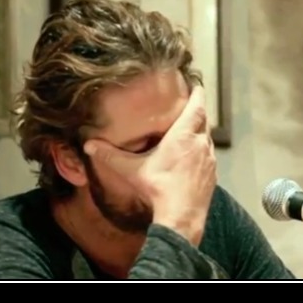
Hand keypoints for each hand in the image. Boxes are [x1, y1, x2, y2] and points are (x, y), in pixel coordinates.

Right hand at [84, 85, 216, 245]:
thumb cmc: (158, 189)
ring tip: (191, 128)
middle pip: (204, 120)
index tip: (197, 86)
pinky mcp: (212, 175)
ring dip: (200, 131)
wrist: (181, 217)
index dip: (197, 94)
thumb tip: (89, 145)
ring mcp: (209, 160)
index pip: (197, 106)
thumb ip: (110, 156)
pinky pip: (209, 156)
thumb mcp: (131, 170)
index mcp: (184, 136)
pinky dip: (202, 150)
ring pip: (207, 138)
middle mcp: (200, 144)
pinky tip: (193, 156)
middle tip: (191, 104)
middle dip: (198, 111)